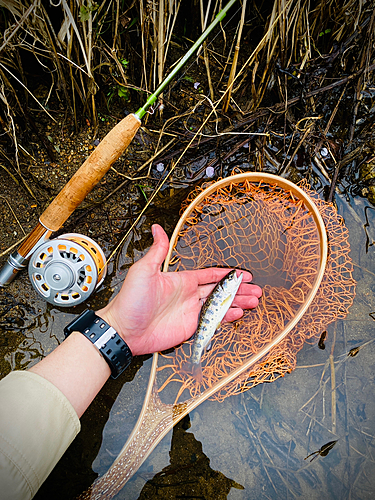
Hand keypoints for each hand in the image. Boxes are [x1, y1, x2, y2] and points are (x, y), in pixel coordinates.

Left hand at [97, 224, 261, 355]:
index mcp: (181, 280)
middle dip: (238, 289)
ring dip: (237, 302)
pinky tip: (238, 314)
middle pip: (220, 290)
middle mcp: (188, 295)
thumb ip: (157, 251)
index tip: (242, 273)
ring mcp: (190, 312)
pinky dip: (227, 317)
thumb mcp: (143, 270)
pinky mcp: (190, 327)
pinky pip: (212, 321)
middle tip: (256, 289)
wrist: (125, 329)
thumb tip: (157, 229)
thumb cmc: (130, 300)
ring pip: (220, 305)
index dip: (227, 274)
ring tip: (254, 301)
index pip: (210, 274)